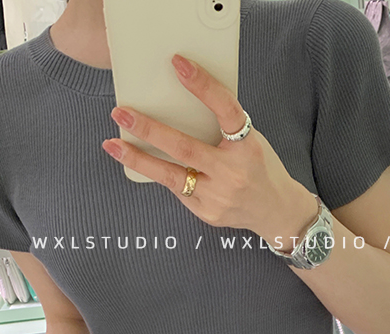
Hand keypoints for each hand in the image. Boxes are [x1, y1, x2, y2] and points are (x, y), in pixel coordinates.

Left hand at [102, 54, 317, 248]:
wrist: (276, 211)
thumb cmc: (259, 167)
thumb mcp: (251, 140)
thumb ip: (223, 127)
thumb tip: (179, 104)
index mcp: (248, 147)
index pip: (225, 110)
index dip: (203, 86)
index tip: (179, 64)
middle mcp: (232, 173)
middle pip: (186, 148)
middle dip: (150, 130)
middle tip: (122, 113)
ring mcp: (218, 197)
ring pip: (171, 176)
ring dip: (138, 159)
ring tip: (113, 145)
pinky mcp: (207, 213)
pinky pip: (177, 189)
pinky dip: (159, 173)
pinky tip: (143, 162)